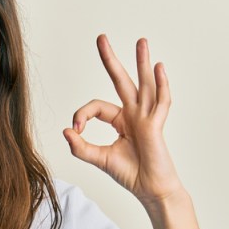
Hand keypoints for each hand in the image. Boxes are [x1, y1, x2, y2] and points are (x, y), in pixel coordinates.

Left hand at [63, 34, 183, 206]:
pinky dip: (161, 85)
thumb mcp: (99, 159)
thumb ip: (80, 147)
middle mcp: (134, 114)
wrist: (150, 190)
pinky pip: (160, 102)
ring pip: (143, 84)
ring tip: (141, 41)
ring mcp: (146, 118)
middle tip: (101, 38)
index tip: (76, 128)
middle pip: (121, 81)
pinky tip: (159, 67)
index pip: (97, 106)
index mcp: (120, 120)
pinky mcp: (156, 126)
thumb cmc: (130, 174)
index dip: (82, 113)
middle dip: (110, 60)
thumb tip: (66, 130)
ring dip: (141, 62)